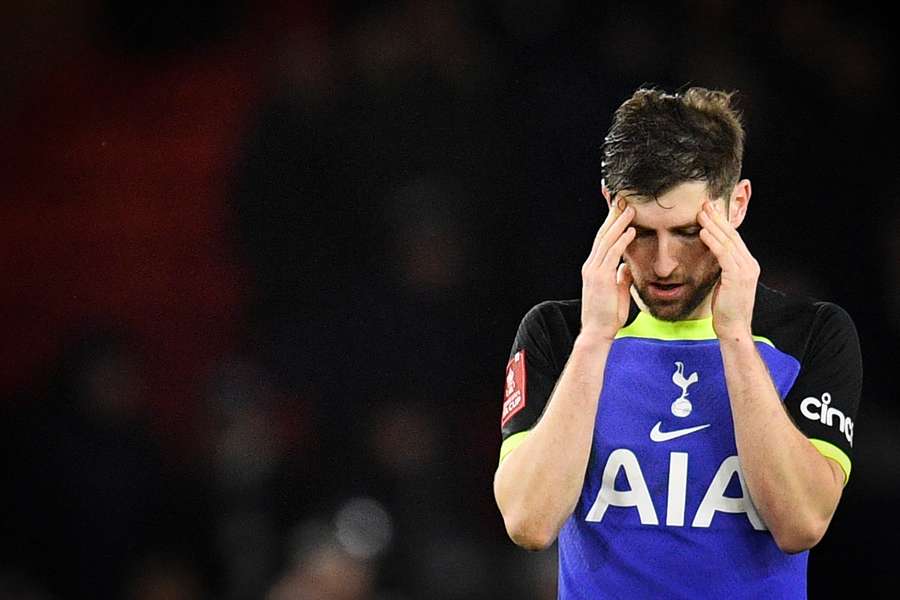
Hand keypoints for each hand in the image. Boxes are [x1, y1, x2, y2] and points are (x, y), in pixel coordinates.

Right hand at [580, 202, 635, 340]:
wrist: (597, 331)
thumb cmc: (607, 316)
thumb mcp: (616, 292)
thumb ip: (620, 277)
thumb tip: (626, 266)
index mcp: (594, 268)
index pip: (603, 241)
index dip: (611, 224)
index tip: (620, 211)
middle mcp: (591, 265)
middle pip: (602, 235)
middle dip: (613, 216)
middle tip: (623, 200)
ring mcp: (594, 270)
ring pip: (606, 240)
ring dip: (619, 223)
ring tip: (629, 209)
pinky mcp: (600, 277)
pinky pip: (612, 253)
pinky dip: (622, 240)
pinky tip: (631, 230)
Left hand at [697, 201, 759, 339]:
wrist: (734, 328)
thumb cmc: (726, 309)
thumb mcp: (725, 283)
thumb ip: (722, 268)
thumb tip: (712, 255)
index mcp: (748, 265)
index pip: (734, 239)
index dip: (722, 223)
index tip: (710, 210)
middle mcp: (750, 264)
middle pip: (732, 236)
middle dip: (718, 218)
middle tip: (705, 204)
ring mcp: (746, 270)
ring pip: (728, 242)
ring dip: (713, 226)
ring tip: (701, 213)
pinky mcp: (737, 276)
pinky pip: (723, 254)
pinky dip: (713, 242)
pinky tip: (703, 232)